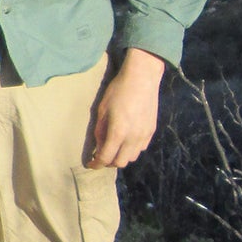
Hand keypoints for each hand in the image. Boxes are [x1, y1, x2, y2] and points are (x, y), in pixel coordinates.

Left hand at [88, 49, 165, 168]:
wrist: (142, 78)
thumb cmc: (118, 90)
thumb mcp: (102, 110)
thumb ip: (100, 131)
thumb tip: (98, 146)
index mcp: (118, 133)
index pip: (105, 158)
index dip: (96, 164)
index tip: (90, 164)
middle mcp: (133, 138)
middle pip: (120, 162)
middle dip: (108, 162)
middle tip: (100, 156)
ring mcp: (144, 135)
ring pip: (132, 157)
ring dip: (121, 156)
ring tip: (113, 148)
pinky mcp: (151, 130)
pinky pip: (141, 148)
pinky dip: (131, 149)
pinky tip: (126, 140)